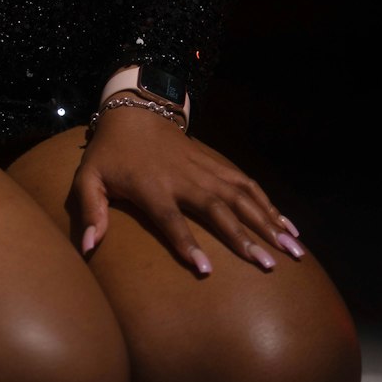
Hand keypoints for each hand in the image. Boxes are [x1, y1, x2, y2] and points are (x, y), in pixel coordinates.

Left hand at [71, 105, 304, 275]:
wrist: (135, 111)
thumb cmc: (110, 153)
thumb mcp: (88, 177)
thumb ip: (90, 210)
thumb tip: (89, 247)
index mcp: (152, 187)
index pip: (171, 220)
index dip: (187, 244)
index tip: (207, 271)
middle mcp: (184, 179)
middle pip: (218, 209)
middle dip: (245, 237)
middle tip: (269, 264)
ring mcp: (204, 169)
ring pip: (241, 196)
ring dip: (268, 221)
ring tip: (294, 248)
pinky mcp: (215, 163)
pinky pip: (245, 183)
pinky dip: (268, 202)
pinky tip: (288, 223)